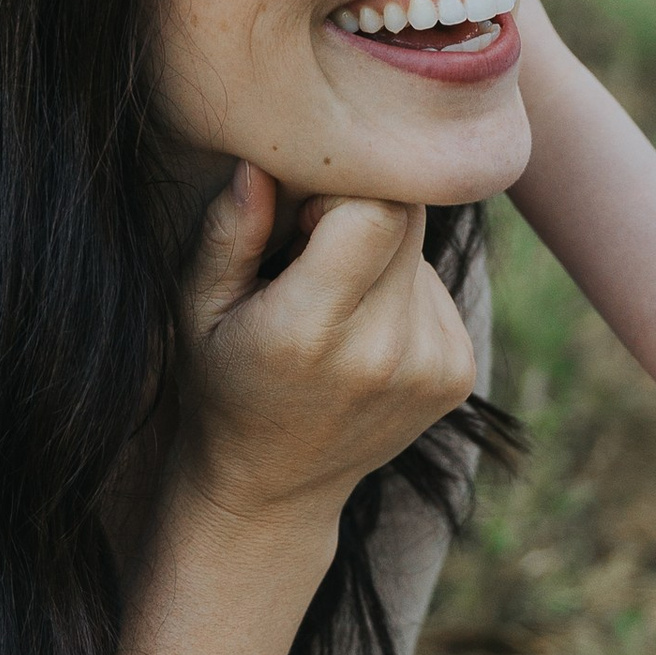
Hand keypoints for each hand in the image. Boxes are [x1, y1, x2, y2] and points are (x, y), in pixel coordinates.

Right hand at [176, 161, 476, 540]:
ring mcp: (433, 366)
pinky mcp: (459, 373)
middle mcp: (386, 353)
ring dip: (382, 252)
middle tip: (313, 249)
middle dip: (363, 209)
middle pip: (407, 218)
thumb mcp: (196, 309)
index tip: (305, 218)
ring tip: (334, 301)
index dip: (342, 191)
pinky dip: (401, 289)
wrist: (273, 488)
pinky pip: (436, 288)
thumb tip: (259, 165)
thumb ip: (228, 235)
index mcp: (312, 331)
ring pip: (421, 250)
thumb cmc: (222, 383)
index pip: (376, 210)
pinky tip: (362, 329)